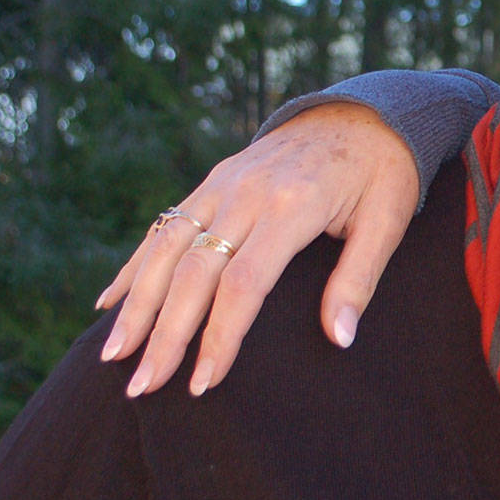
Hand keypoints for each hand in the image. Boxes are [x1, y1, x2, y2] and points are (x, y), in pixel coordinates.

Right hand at [95, 102, 419, 395]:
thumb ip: (359, 280)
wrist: (366, 111)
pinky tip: (110, 302)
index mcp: (293, 206)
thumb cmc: (384, 171)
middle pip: (192, 272)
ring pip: (166, 247)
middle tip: (142, 388)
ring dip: (137, 304)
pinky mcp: (216, 179)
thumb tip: (339, 339)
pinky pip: (166, 224)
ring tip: (112, 355)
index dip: (219, 337)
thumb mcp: (389, 221)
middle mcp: (248, 193)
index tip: (202, 384)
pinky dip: (136, 264)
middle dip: (164, 334)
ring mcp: (224, 182)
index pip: (243, 284)